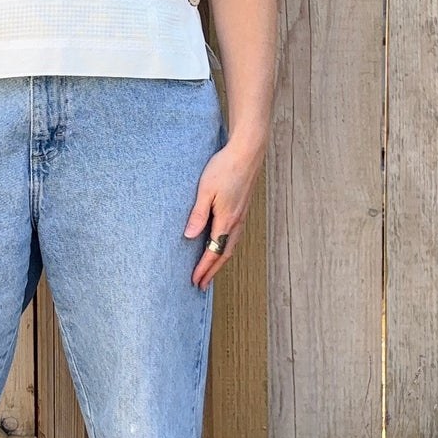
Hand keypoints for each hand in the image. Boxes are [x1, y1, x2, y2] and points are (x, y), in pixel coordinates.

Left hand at [184, 136, 262, 289]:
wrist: (247, 153)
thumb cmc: (225, 168)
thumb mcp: (205, 190)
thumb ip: (198, 214)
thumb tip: (189, 237)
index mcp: (226, 220)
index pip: (213, 251)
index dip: (204, 268)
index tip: (195, 281)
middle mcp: (236, 222)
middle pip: (224, 254)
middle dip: (212, 271)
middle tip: (202, 285)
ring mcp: (241, 216)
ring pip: (231, 246)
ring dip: (220, 261)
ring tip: (211, 270)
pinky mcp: (242, 209)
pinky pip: (234, 236)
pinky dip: (226, 248)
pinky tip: (221, 246)